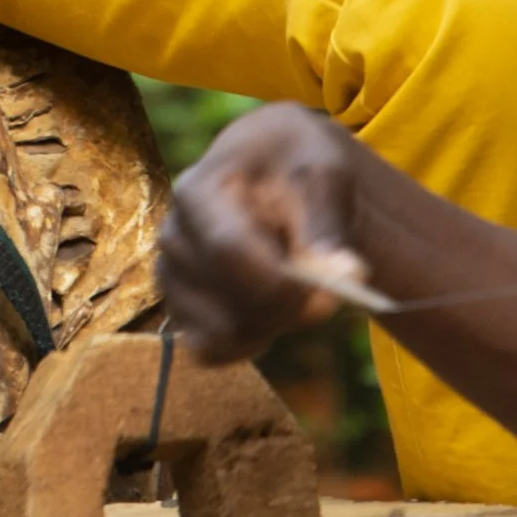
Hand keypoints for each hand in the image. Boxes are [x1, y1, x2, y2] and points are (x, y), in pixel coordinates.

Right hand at [158, 104, 376, 362]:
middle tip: (329, 298)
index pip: (227, 249)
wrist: (277, 170)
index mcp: (196, 190)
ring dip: (271, 325)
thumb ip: (328, 221)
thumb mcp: (322, 172)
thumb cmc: (296, 164)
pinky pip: (215, 351)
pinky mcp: (180, 310)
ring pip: (222, 334)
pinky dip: (251, 342)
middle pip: (226, 302)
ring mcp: (172, 276)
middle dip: (285, 310)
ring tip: (295, 288)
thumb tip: (343, 275)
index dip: (279, 284)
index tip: (329, 296)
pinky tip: (273, 310)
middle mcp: (174, 236)